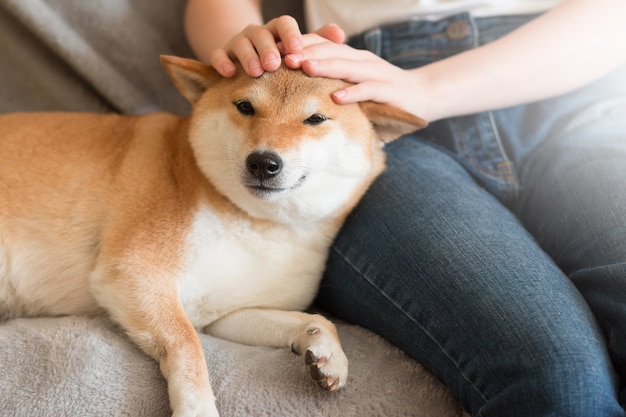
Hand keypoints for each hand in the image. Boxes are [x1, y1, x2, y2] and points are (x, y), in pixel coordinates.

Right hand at [211, 16, 344, 76]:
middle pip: (262, 34)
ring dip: (248, 57)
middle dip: (268, 48)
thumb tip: (340, 35)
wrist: (250, 62)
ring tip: (257, 72)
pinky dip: (223, 62)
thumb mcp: (299, 50)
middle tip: (276, 64)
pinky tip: (230, 73)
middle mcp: (258, 33)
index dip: (290, 35)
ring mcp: (239, 43)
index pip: (285, 24)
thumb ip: (319, 42)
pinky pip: (219, 55)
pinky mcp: (223, 55)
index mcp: (278, 30)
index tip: (297, 48)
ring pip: (241, 43)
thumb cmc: (282, 58)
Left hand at [288, 35, 429, 120]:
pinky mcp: (388, 91)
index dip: (298, 46)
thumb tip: (296, 87)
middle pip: (329, 51)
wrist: (422, 95)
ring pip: (346, 66)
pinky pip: (368, 90)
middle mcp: (361, 60)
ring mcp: (375, 74)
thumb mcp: (354, 83)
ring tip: (303, 67)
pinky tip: (336, 97)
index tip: (274, 52)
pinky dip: (352, 93)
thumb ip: (332, 82)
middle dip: (304, 52)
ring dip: (324, 66)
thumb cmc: (382, 92)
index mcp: (351, 57)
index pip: (321, 45)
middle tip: (281, 56)